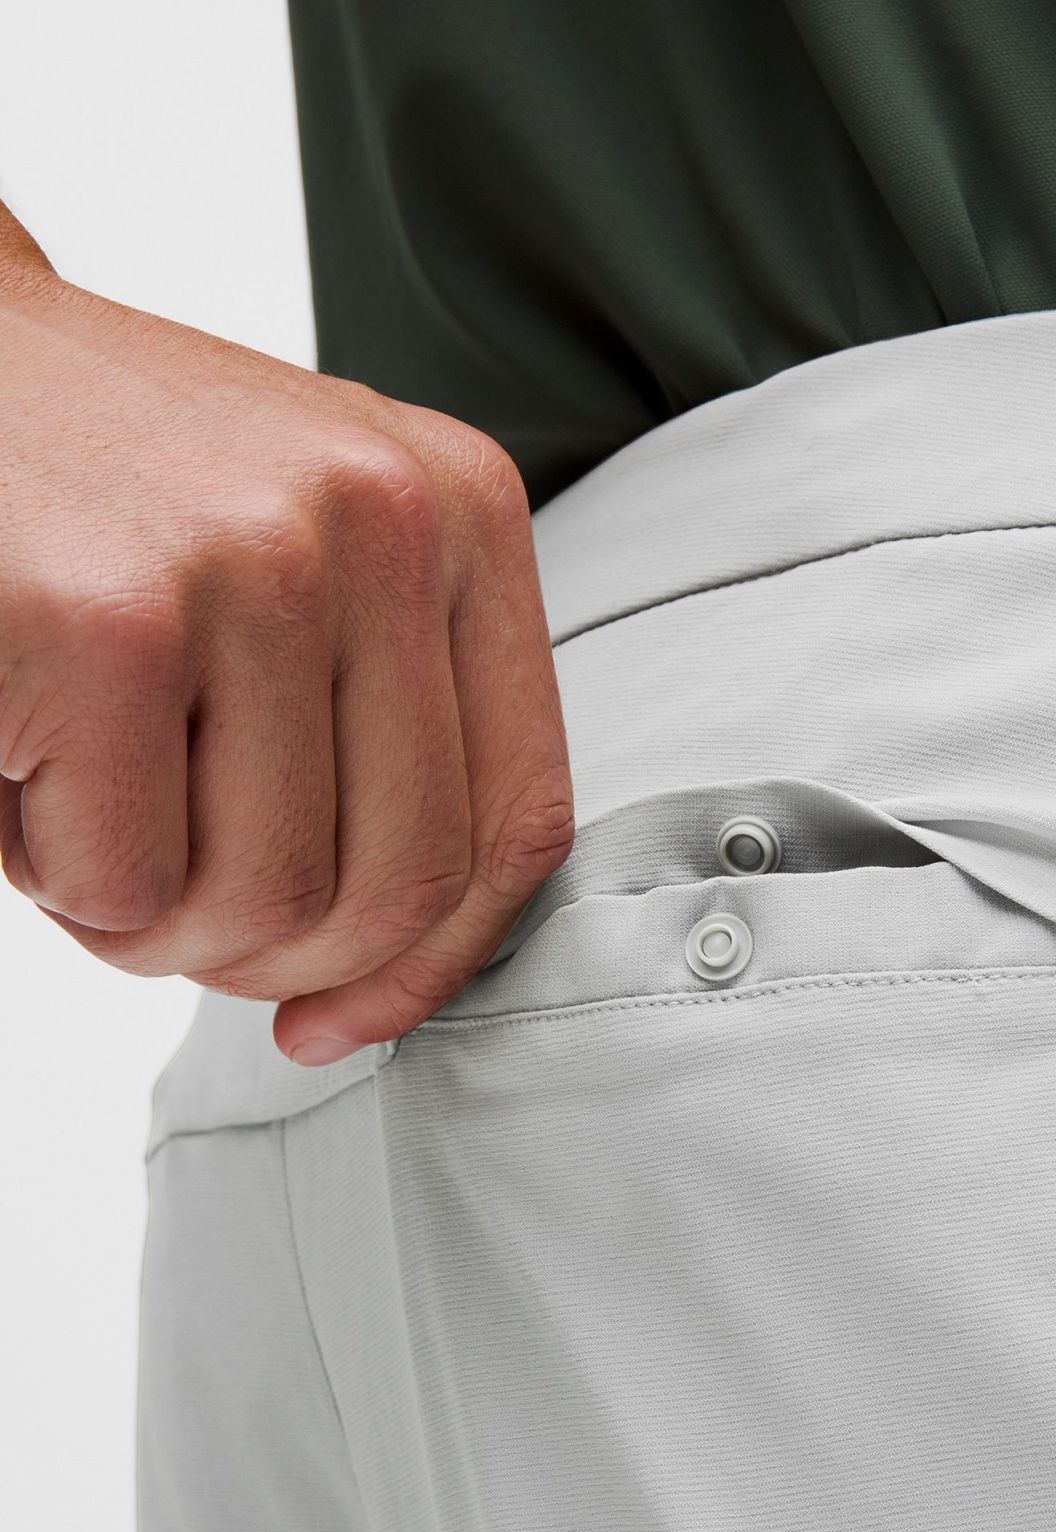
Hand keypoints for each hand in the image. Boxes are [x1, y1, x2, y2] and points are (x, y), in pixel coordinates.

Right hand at [0, 247, 573, 1063]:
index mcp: (462, 515)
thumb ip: (389, 735)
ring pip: (265, 906)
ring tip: (87, 808)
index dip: (431, 964)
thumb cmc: (120, 499)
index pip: (517, 819)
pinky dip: (60, 879)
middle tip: (171, 908)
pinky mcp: (110, 622)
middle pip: (399, 888)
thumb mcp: (312, 564)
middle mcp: (386, 524)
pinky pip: (127, 887)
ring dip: (153, 920)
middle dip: (273, 957)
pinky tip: (26, 765)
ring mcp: (256, 562)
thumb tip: (385, 987)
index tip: (334, 1017)